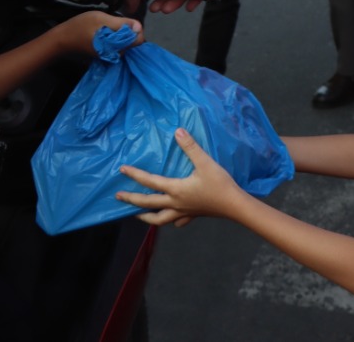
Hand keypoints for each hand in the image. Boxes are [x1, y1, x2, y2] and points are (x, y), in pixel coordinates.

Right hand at [54, 12, 141, 55]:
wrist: (61, 40)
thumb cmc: (80, 28)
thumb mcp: (101, 19)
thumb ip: (121, 23)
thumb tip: (140, 27)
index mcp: (117, 47)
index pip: (139, 40)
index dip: (135, 29)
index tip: (123, 22)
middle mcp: (116, 55)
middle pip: (132, 41)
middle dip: (126, 31)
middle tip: (110, 23)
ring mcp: (110, 56)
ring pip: (124, 43)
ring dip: (119, 34)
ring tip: (104, 28)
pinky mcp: (105, 55)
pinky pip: (116, 46)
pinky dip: (113, 38)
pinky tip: (102, 34)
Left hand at [116, 127, 242, 225]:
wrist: (234, 205)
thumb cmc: (219, 184)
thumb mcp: (205, 162)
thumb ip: (190, 147)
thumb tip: (178, 131)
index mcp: (176, 189)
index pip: (150, 182)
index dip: (135, 175)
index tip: (122, 169)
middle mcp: (175, 203)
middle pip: (148, 204)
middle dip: (131, 200)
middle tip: (118, 196)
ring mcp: (183, 212)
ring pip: (159, 219)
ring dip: (145, 217)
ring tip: (136, 214)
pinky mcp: (193, 215)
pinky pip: (177, 221)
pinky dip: (170, 220)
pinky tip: (172, 218)